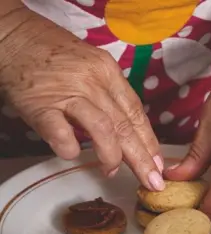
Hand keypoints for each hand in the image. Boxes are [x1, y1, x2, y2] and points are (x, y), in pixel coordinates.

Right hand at [0, 10, 164, 190]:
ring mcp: (68, 93)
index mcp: (109, 73)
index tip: (159, 164)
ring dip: (111, 156)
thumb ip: (108, 97)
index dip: (149, 142)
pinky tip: (73, 155)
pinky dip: (70, 149)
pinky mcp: (41, 105)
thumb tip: (127, 135)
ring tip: (111, 172)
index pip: (136, 112)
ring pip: (103, 130)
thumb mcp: (91, 68)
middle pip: (125, 126)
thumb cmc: (53, 55)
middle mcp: (93, 82)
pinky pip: (61, 134)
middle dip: (142, 158)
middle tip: (152, 181)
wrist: (14, 37)